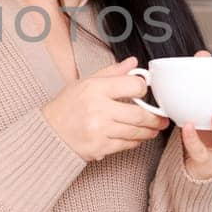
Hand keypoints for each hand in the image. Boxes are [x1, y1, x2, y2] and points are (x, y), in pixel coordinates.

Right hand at [42, 55, 166, 161]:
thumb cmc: (66, 107)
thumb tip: (133, 63)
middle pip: (139, 114)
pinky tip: (136, 137)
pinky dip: (135, 141)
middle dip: (155, 118)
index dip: (143, 89)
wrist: (49, 133)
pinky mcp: (100, 147)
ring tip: (153, 128)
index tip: (145, 92)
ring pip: (136, 132)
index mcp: (95, 88)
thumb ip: (111, 73)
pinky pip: (127, 144)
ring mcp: (99, 130)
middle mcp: (98, 109)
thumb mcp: (85, 83)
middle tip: (161, 118)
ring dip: (149, 131)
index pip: (134, 86)